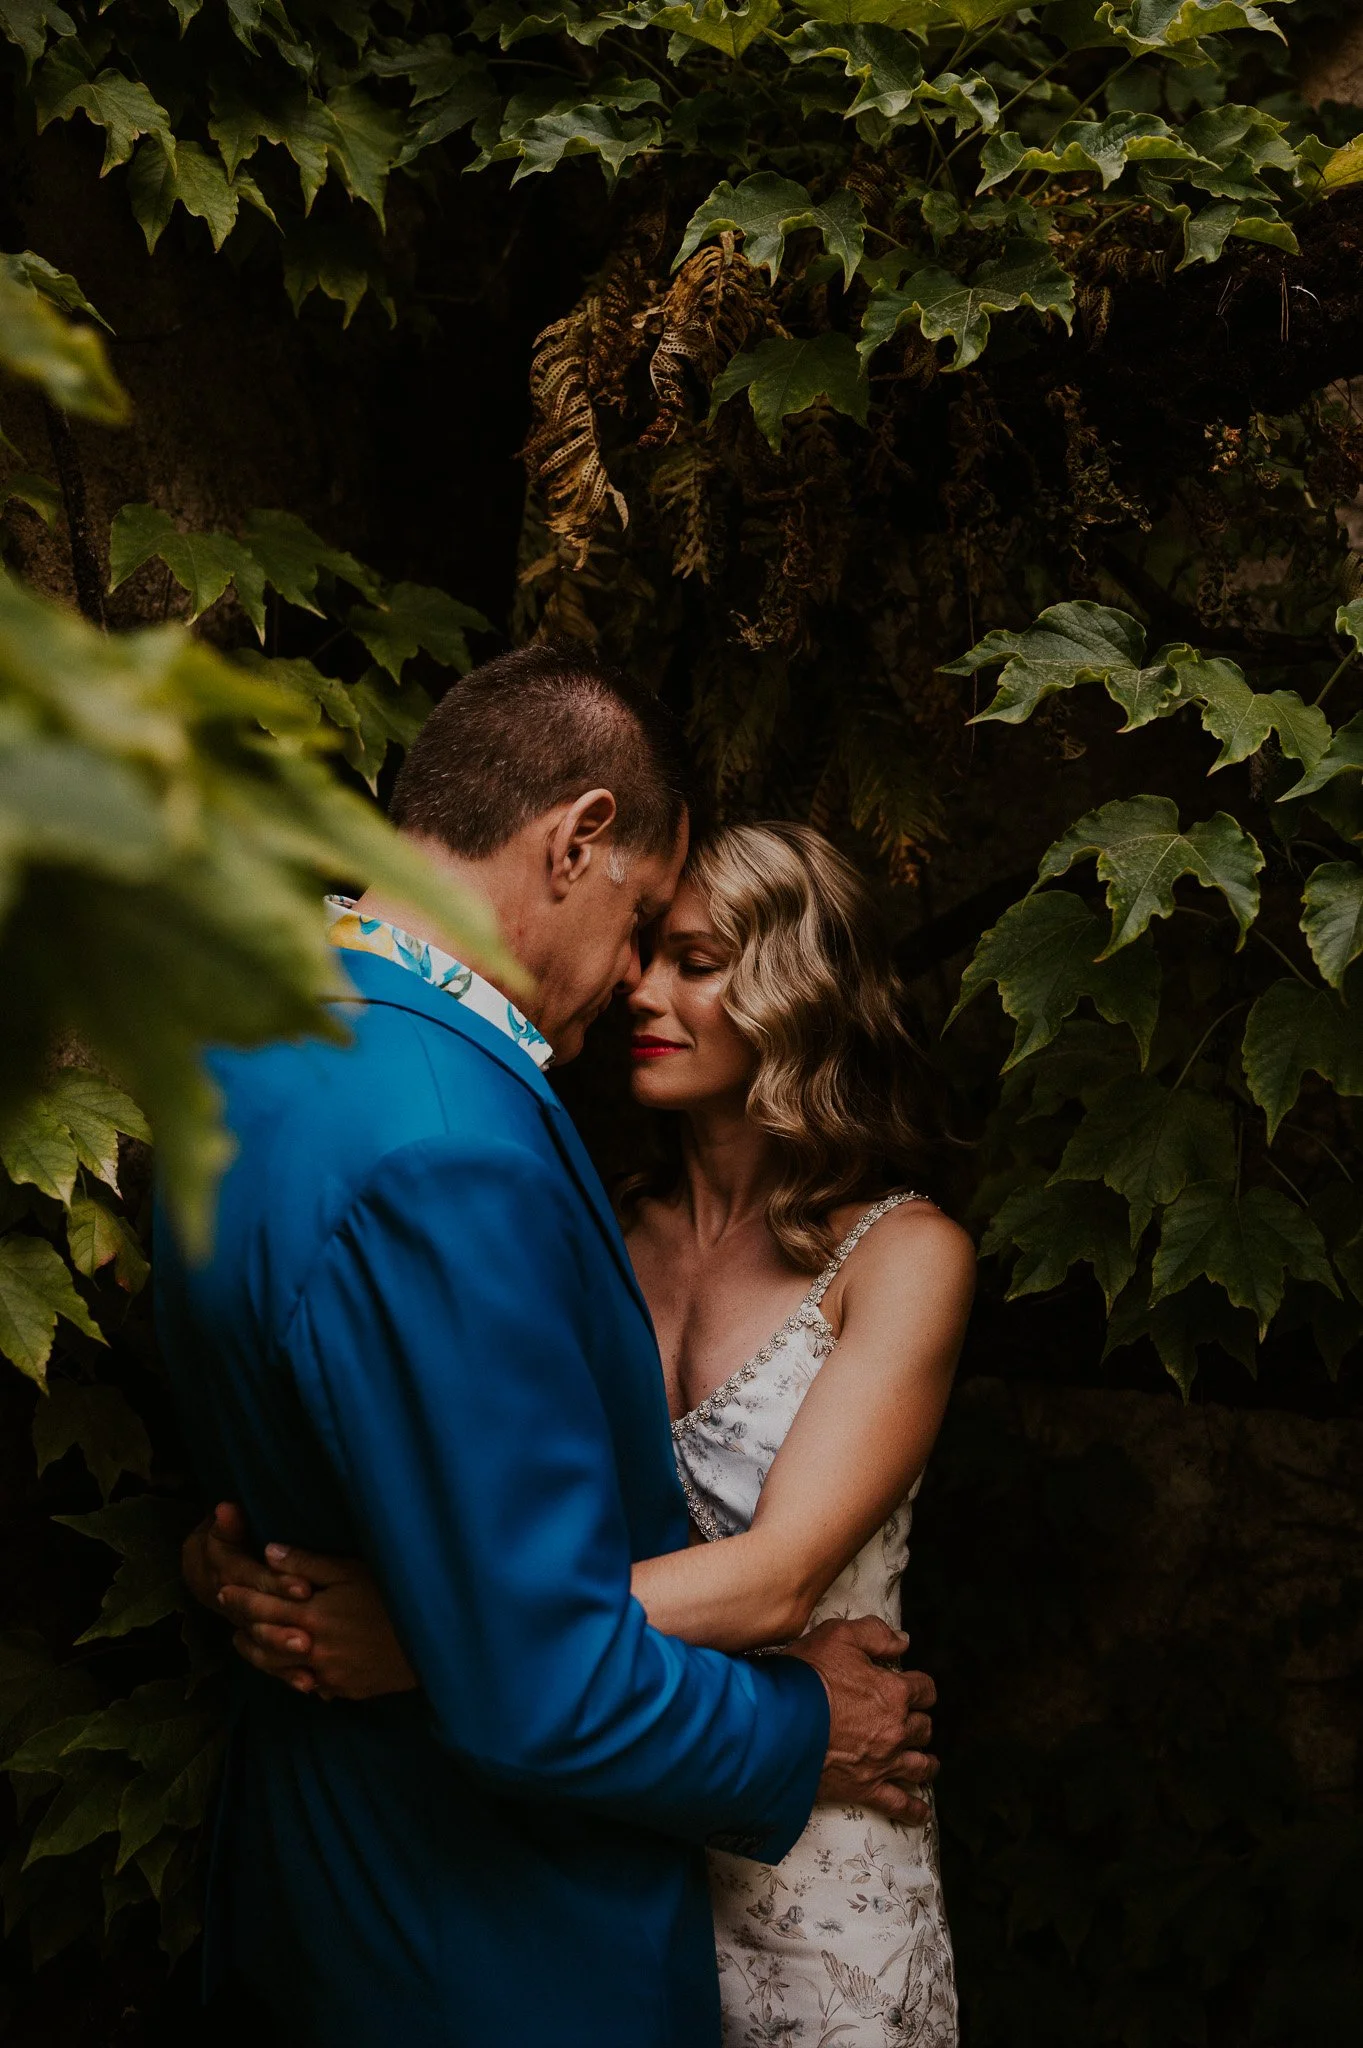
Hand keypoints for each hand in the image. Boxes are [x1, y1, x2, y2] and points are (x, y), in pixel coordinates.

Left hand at [182, 1502, 416, 1700]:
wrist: (433, 1641)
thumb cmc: (394, 1595)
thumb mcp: (352, 1570)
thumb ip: (307, 1563)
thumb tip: (268, 1551)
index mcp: (312, 1616)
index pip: (263, 1607)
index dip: (240, 1598)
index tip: (222, 1589)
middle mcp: (314, 1650)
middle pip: (265, 1642)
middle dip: (243, 1627)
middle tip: (229, 1616)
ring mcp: (328, 1675)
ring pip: (282, 1669)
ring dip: (261, 1656)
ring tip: (249, 1644)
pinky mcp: (346, 1690)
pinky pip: (312, 1686)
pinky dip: (297, 1675)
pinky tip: (294, 1667)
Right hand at [784, 1617, 937, 1824]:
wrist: (778, 1722)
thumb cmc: (807, 1676)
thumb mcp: (839, 1636)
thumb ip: (876, 1634)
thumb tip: (904, 1641)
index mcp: (894, 1692)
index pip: (925, 1689)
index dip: (921, 1687)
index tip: (915, 1688)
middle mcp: (896, 1729)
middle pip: (923, 1728)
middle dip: (919, 1723)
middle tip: (912, 1723)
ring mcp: (883, 1762)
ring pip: (919, 1766)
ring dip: (926, 1763)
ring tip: (928, 1764)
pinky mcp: (865, 1789)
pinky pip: (899, 1804)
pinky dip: (913, 1810)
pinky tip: (921, 1813)